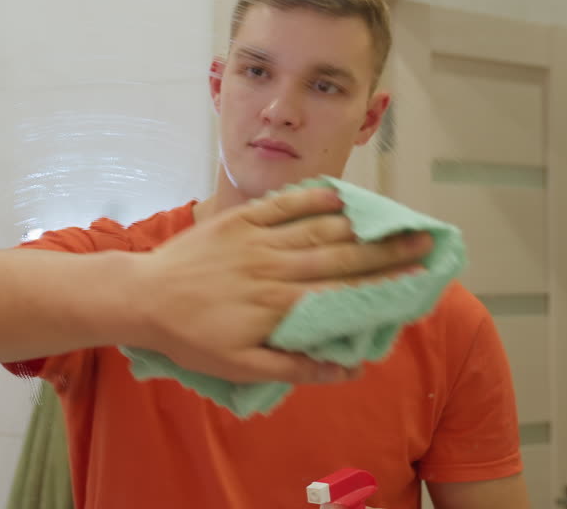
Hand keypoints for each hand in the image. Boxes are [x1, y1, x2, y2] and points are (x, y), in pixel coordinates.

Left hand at [127, 186, 432, 383]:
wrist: (141, 298)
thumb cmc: (190, 337)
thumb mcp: (238, 367)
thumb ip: (292, 368)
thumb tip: (345, 370)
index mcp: (279, 304)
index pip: (344, 291)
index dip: (384, 283)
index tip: (420, 275)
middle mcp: (275, 267)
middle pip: (341, 255)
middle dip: (386, 249)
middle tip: (425, 240)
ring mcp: (256, 239)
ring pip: (317, 227)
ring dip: (359, 223)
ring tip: (394, 218)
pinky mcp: (237, 220)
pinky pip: (281, 205)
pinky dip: (312, 198)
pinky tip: (339, 195)